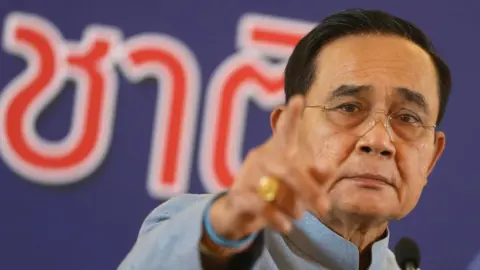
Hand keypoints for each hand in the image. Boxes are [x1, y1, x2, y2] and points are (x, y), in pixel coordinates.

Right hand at [206, 95, 329, 250]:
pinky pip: (260, 206)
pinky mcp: (238, 194)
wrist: (242, 214)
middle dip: (308, 189)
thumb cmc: (277, 192)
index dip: (291, 116)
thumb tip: (331, 164)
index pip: (285, 130)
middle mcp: (261, 157)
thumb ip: (319, 175)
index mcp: (279, 150)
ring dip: (292, 207)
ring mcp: (247, 174)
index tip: (299, 99)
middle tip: (325, 207)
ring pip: (274, 188)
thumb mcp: (302, 185)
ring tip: (297, 217)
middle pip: (287, 168)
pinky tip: (285, 226)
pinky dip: (276, 219)